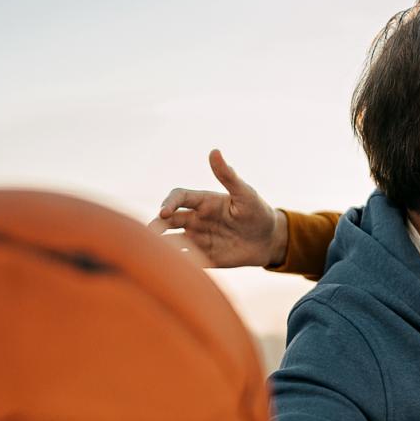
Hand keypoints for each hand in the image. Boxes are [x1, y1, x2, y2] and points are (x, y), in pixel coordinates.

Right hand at [150, 149, 287, 267]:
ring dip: (163, 246)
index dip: (169, 202)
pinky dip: (177, 264)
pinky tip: (172, 268)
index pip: (179, 197)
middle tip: (150, 233)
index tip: (164, 211)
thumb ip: (228, 176)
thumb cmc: (258, 212)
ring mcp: (198, 239)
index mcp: (204, 202)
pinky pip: (186, 261)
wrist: (269, 240)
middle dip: (156, 226)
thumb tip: (214, 151)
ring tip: (155, 253)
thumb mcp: (245, 194)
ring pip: (172, 241)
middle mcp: (196, 219)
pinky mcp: (204, 258)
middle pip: (168, 220)